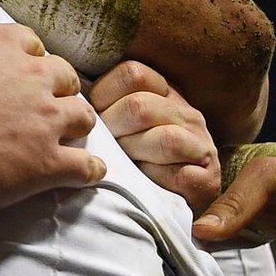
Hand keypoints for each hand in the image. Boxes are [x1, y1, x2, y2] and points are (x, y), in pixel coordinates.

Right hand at [0, 5, 102, 211]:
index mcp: (2, 44)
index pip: (32, 46)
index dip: (26, 61)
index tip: (17, 75)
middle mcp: (31, 77)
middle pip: (64, 79)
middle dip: (57, 90)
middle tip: (42, 106)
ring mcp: (42, 121)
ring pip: (82, 117)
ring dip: (75, 125)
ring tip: (66, 138)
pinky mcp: (44, 163)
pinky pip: (85, 166)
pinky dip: (89, 169)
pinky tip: (85, 172)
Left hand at [88, 60, 220, 210]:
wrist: (174, 202)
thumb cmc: (134, 160)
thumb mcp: (119, 124)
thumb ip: (103, 104)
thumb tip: (68, 95)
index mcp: (164, 93)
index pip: (131, 73)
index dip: (103, 96)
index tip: (96, 118)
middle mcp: (187, 113)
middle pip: (139, 107)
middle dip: (113, 130)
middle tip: (106, 147)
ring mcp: (202, 144)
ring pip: (164, 139)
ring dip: (135, 154)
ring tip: (126, 164)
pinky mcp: (208, 179)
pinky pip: (180, 174)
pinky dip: (156, 179)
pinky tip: (147, 181)